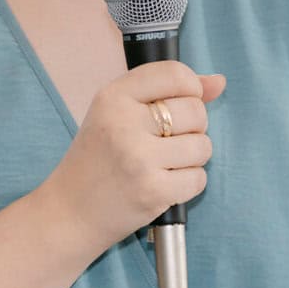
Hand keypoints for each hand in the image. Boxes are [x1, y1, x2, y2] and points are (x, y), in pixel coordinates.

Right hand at [42, 61, 226, 248]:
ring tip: (166, 163)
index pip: (175, 74)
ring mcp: (138, 158)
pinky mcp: (152, 191)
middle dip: (193, 128)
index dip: (191, 88)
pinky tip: (165, 183)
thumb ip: (168, 92)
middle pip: (196, 111)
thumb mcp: (119, 114)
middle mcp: (124, 123)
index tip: (184, 102)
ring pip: (202, 146)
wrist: (69, 213)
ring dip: (193, 157)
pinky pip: (198, 178)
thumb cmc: (97, 160)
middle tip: (167, 141)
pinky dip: (189, 183)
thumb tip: (219, 82)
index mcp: (113, 97)